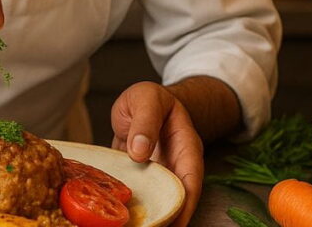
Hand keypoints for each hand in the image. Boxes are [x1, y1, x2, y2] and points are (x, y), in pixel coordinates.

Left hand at [111, 82, 203, 226]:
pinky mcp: (140, 179)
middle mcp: (174, 165)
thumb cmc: (149, 98)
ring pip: (157, 200)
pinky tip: (121, 219)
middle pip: (176, 197)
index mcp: (185, 146)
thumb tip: (140, 151)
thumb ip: (145, 120)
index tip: (177, 222)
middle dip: (169, 218)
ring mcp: (157, 174)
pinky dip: (131, 208)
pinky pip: (138, 196)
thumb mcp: (146, 98)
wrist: (141, 102)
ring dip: (150, 216)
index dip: (186, 203)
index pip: (190, 179)